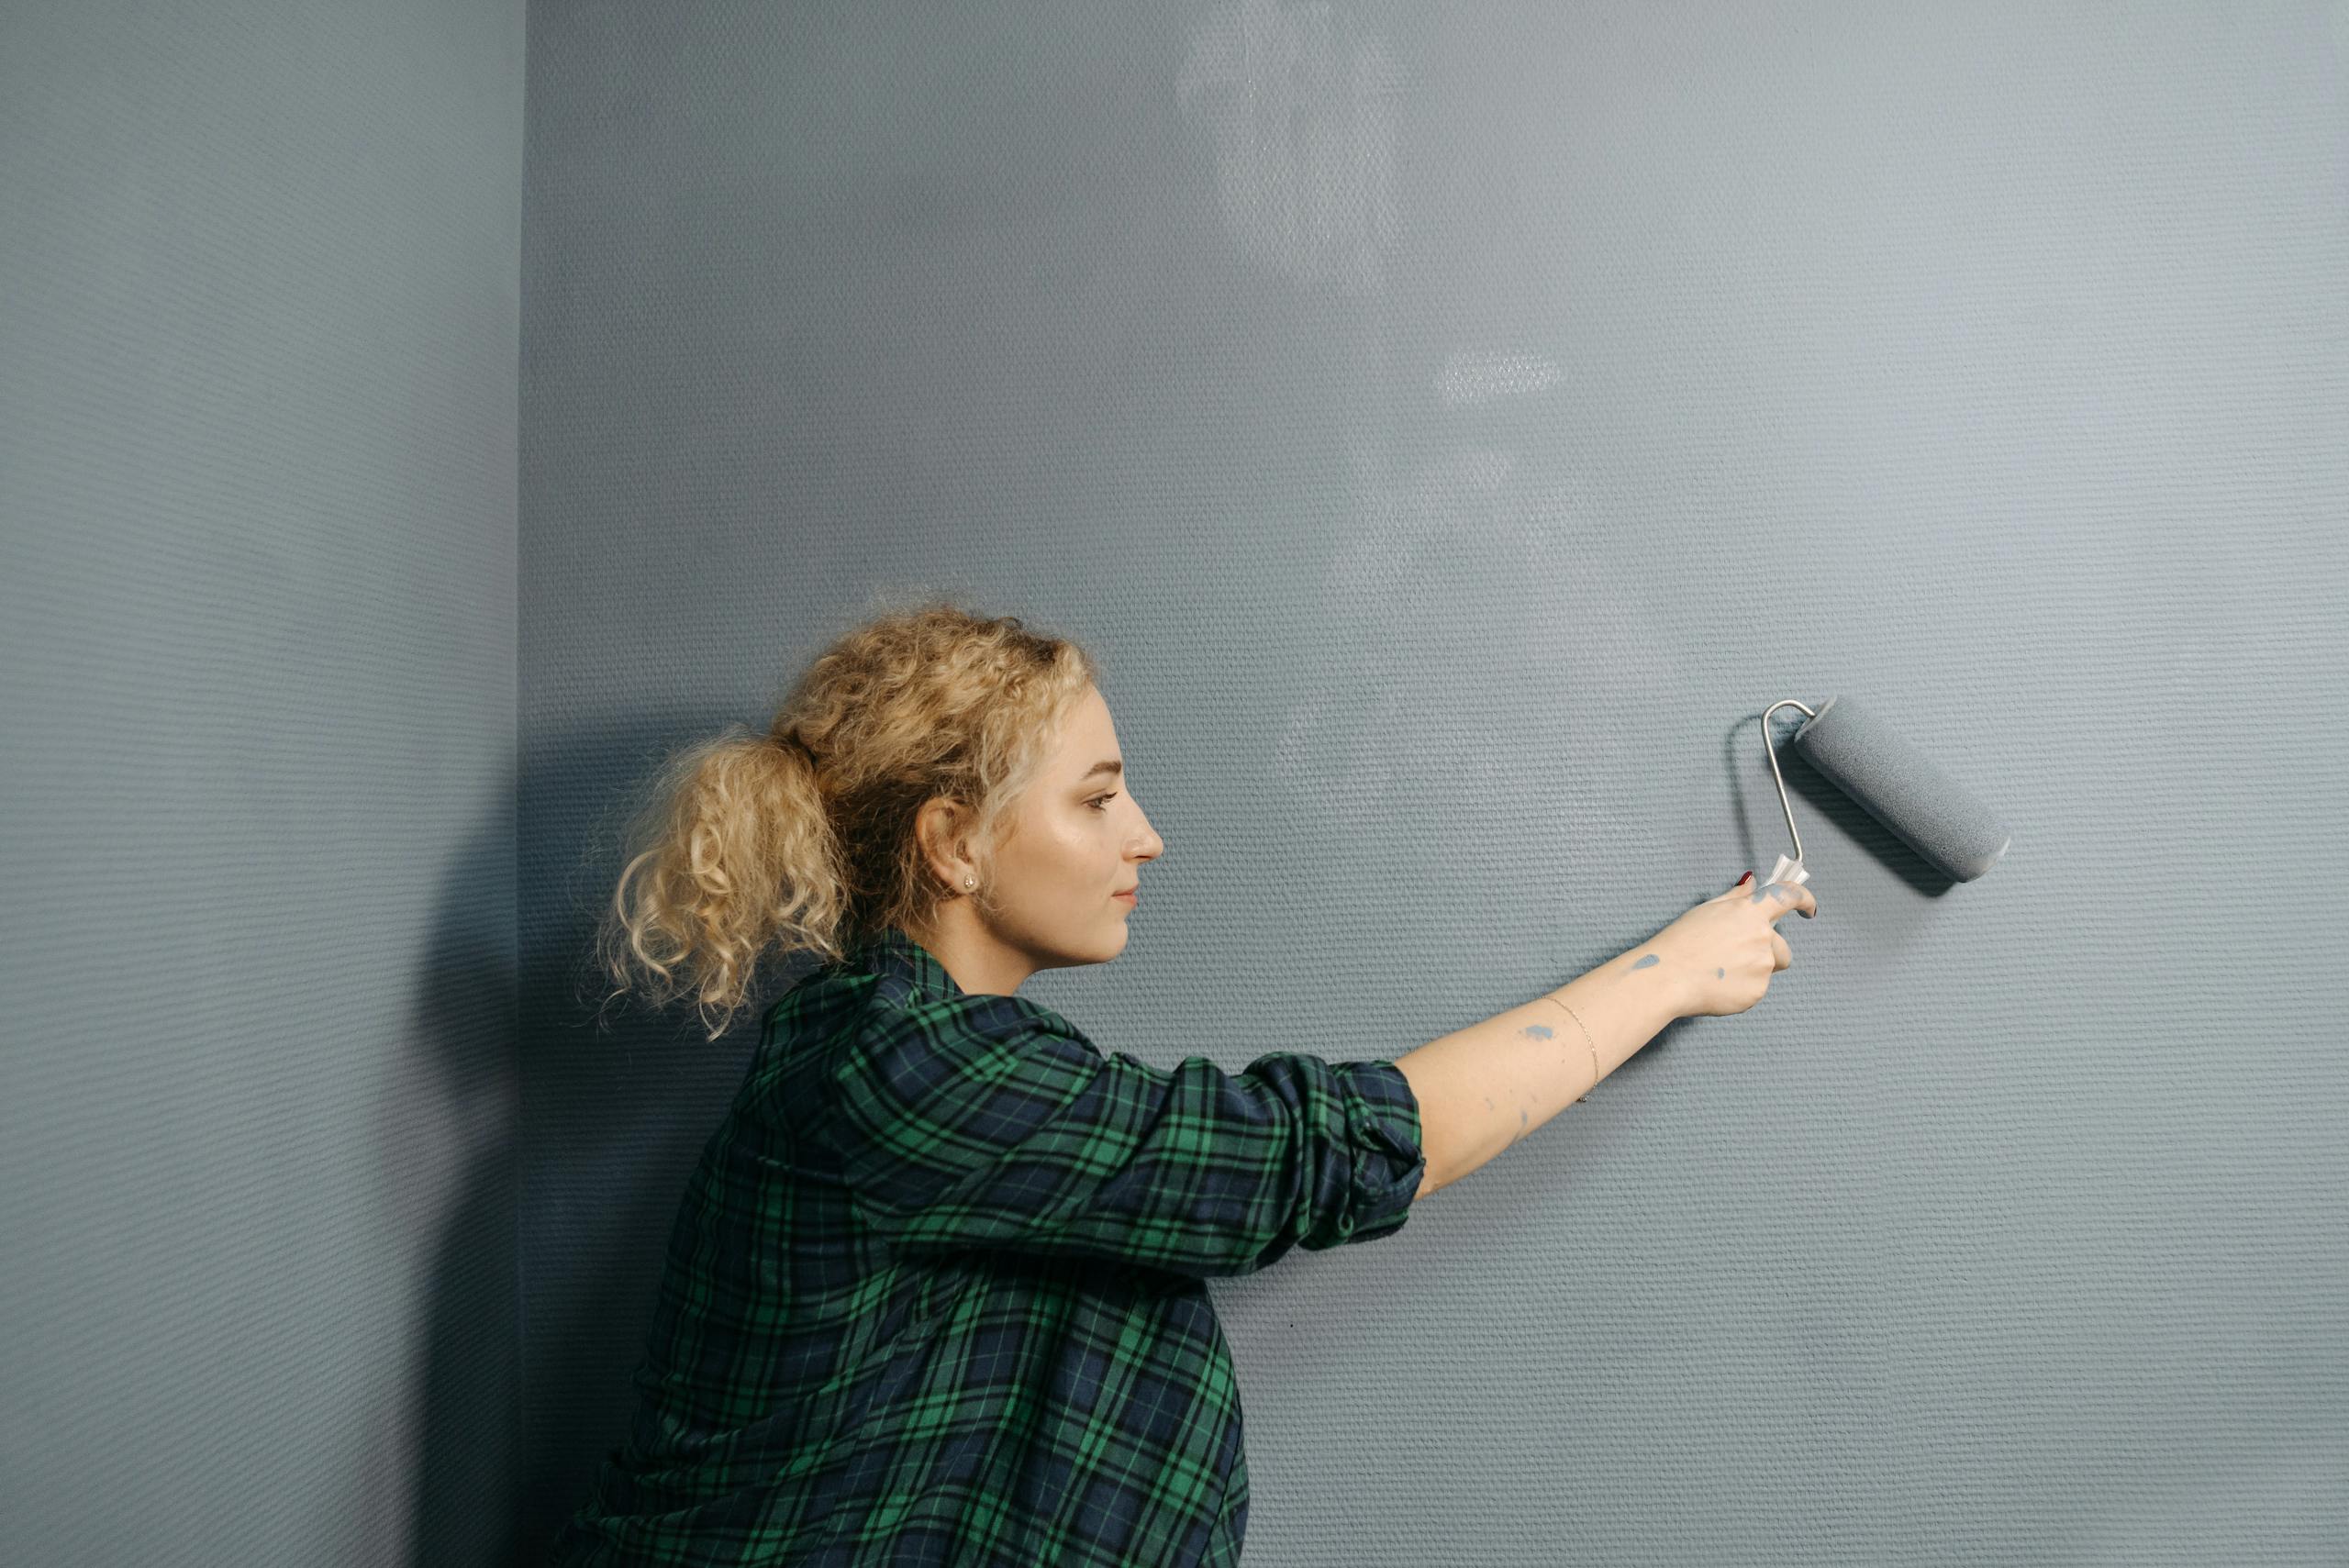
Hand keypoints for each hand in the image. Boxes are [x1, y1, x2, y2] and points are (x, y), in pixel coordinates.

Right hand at [1647, 873, 1817, 1017]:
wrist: (1667, 977)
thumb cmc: (1680, 942)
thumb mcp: (1706, 910)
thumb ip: (1736, 898)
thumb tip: (1751, 884)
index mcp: (1749, 912)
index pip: (1788, 897)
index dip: (1804, 899)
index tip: (1808, 908)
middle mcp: (1762, 937)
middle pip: (1782, 946)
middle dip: (1767, 951)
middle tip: (1734, 956)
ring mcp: (1762, 966)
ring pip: (1769, 969)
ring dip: (1753, 970)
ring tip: (1720, 972)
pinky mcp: (1757, 991)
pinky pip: (1757, 989)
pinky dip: (1742, 988)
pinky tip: (1718, 985)